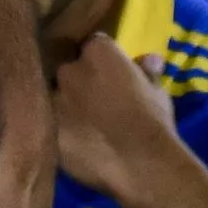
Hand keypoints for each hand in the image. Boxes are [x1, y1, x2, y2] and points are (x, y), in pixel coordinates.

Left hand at [54, 34, 186, 204]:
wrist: (141, 162)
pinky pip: (53, 128)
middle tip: (95, 101)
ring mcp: (55, 100)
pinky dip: (63, 134)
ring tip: (84, 126)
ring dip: (66, 107)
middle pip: (69, 70)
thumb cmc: (154, 121)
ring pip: (55, 98)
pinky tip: (77, 145)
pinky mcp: (49, 130)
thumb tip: (150, 60)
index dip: (101, 60)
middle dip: (79, 82)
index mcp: (97, 52)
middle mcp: (70, 70)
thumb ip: (147, 72)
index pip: (94, 45)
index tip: (109, 74)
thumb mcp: (158, 92)